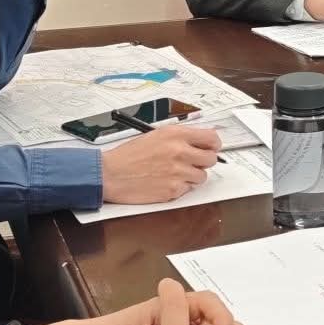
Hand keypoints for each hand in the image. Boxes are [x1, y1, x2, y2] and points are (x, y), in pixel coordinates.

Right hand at [102, 124, 221, 204]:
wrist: (110, 174)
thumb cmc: (128, 156)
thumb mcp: (155, 136)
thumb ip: (179, 137)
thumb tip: (200, 141)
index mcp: (175, 135)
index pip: (211, 138)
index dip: (213, 145)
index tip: (211, 148)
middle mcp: (179, 152)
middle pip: (211, 159)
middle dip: (203, 161)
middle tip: (192, 162)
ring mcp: (178, 172)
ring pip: (201, 176)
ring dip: (191, 176)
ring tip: (174, 172)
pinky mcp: (173, 189)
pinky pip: (188, 189)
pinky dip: (179, 187)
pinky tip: (165, 181)